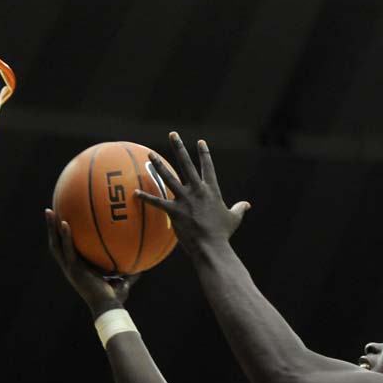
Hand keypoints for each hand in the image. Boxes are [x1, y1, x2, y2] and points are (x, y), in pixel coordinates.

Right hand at [45, 209, 139, 316]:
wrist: (108, 308)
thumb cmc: (114, 299)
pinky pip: (68, 250)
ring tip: (50, 211)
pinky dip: (66, 237)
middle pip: (56, 244)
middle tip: (50, 210)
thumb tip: (142, 264)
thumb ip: (129, 272)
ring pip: (56, 245)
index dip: (63, 237)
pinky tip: (64, 223)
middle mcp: (71, 267)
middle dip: (51, 228)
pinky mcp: (74, 270)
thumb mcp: (123, 282)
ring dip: (51, 228)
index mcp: (78, 268)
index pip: (68, 249)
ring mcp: (70, 269)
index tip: (63, 220)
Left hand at [135, 133, 249, 256]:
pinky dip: (146, 198)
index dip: (204, 153)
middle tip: (173, 134)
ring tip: (150, 153)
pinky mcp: (175, 211)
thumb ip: (239, 208)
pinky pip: (158, 203)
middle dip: (179, 147)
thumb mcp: (234, 218)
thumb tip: (247, 204)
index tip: (200, 142)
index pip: (208, 166)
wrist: (212, 247)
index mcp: (211, 190)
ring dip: (158, 165)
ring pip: (169, 177)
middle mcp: (197, 190)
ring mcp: (185, 200)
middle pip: (186, 164)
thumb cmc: (223, 234)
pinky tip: (136, 192)